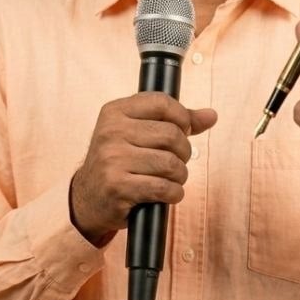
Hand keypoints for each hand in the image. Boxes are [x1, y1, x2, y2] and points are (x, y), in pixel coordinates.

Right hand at [70, 92, 216, 245]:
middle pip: (171, 134)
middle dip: (183, 151)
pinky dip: (173, 193)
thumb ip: (176, 122)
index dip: (182, 117)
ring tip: (171, 178)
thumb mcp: (139, 132)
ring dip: (179, 175)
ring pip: (170, 163)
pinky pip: (163, 188)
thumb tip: (212, 115)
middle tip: (176, 160)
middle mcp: (111, 131)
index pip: (162, 102)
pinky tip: (166, 193)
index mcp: (115, 111)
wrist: (88, 197)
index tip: (183, 130)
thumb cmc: (120, 161)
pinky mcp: (117, 187)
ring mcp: (112, 159)